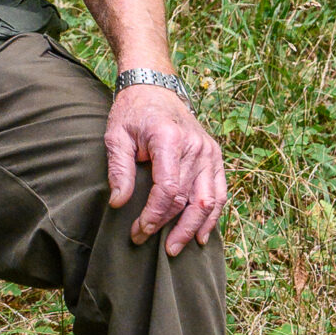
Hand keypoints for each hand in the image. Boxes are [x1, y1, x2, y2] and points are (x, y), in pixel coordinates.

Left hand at [104, 86, 226, 254]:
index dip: (154, 215)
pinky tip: (201, 235)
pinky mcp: (215, 155)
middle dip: (170, 227)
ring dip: (194, 228)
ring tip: (176, 248)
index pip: (168, 189)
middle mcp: (196, 146)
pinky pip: (219, 192)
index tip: (138, 231)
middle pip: (188, 199)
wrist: (155, 86)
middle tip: (152, 244)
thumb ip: (119, 169)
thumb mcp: (116, 135)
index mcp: (170, 139)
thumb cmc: (132, 112)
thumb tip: (119, 203)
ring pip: (209, 200)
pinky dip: (212, 216)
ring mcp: (209, 151)